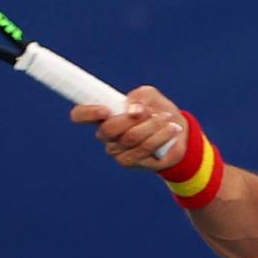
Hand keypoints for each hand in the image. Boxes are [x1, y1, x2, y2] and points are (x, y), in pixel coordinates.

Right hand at [69, 85, 185, 168]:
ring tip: (167, 118)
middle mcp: (105, 134)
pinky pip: (143, 149)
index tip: (105, 110)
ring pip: (130, 138)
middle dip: (131, 119)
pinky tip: (172, 129)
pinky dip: (160, 136)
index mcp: (102, 115)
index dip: (87, 113)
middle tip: (150, 111)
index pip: (80, 115)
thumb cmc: (157, 110)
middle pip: (108, 130)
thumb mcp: (150, 96)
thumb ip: (140, 97)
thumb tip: (133, 110)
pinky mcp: (130, 161)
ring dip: (152, 125)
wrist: (177, 131)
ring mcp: (115, 150)